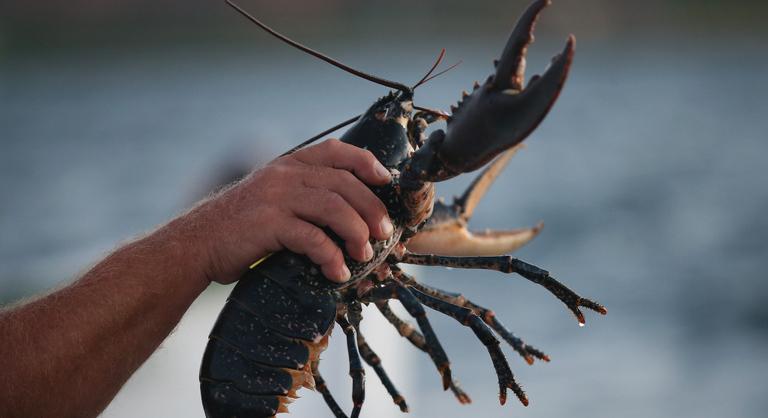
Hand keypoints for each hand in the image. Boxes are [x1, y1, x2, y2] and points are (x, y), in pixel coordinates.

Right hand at [184, 139, 393, 284]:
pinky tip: (337, 272)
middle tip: (383, 233)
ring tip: (364, 255)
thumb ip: (303, 195)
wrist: (196, 245)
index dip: (366, 162)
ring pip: (334, 208)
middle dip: (371, 209)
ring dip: (356, 234)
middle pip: (344, 183)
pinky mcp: (268, 224)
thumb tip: (348, 213)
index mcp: (288, 164)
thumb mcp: (271, 198)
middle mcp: (284, 174)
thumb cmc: (239, 227)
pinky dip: (331, 257)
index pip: (335, 151)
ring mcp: (276, 197)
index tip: (385, 180)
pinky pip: (313, 239)